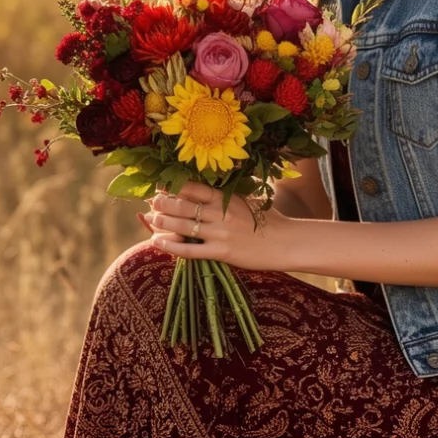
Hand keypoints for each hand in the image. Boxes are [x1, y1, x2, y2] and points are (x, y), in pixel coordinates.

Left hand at [143, 180, 297, 271]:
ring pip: (183, 226)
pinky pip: (190, 250)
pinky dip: (170, 246)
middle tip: (151, 203)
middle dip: (162, 203)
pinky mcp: (222, 252)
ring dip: (163, 222)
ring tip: (151, 219)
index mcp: (227, 197)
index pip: (193, 188)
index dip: (173, 186)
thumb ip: (228, 193)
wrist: (287, 242)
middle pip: (183, 206)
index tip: (160, 186)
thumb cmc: (269, 220)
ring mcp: (221, 233)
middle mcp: (221, 213)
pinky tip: (158, 242)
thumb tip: (210, 185)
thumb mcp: (249, 199)